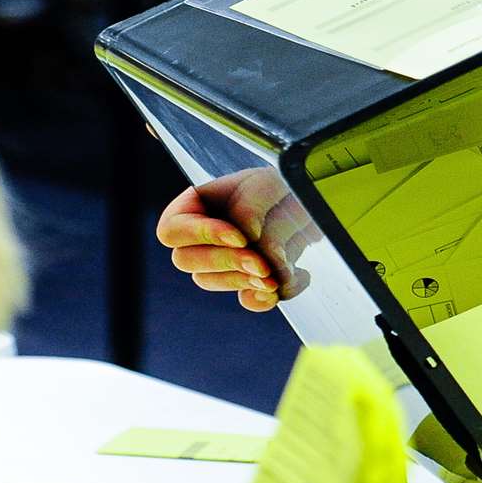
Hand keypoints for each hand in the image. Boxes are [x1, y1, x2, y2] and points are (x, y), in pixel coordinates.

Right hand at [156, 168, 317, 310]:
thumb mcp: (265, 182)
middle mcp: (200, 238)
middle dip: (226, 262)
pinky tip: (291, 281)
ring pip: (210, 281)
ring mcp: (221, 264)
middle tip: (262, 264)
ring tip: (280, 273)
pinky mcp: (248, 284)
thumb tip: (247, 233)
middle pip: (185, 261)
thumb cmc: (279, 186)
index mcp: (194, 207)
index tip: (240, 238)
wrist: (309, 205)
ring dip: (245, 280)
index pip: (172, 229)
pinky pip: (247, 300)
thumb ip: (251, 202)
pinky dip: (268, 296)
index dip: (202, 235)